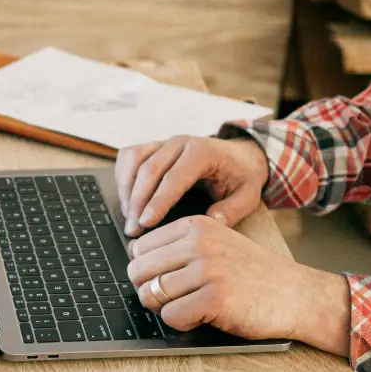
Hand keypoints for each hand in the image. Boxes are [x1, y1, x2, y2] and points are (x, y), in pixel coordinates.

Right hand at [115, 136, 268, 236]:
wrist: (239, 155)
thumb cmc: (241, 176)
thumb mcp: (247, 195)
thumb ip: (232, 210)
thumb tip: (210, 222)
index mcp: (202, 152)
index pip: (173, 178)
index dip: (157, 202)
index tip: (145, 223)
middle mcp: (180, 142)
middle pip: (148, 170)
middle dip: (137, 202)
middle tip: (132, 230)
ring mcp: (164, 142)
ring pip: (134, 161)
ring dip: (126, 190)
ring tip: (129, 217)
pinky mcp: (153, 146)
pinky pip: (129, 156)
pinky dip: (123, 176)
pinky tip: (127, 199)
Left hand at [127, 215, 349, 354]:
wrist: (297, 294)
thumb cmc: (252, 275)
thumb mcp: (216, 245)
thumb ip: (179, 248)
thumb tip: (134, 262)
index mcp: (195, 226)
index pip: (139, 248)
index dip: (149, 271)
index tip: (171, 280)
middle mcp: (198, 243)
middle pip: (138, 271)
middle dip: (151, 291)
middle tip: (178, 299)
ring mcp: (207, 269)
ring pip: (151, 295)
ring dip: (167, 309)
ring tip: (194, 307)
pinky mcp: (215, 298)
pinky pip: (171, 317)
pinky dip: (182, 323)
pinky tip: (204, 317)